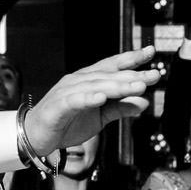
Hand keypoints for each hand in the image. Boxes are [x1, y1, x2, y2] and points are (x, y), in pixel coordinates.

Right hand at [21, 49, 162, 157]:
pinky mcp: (58, 106)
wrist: (36, 136)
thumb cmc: (67, 123)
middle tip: (154, 75)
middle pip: (109, 75)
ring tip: (138, 86)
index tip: (151, 53)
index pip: (113, 66)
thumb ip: (120, 108)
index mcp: (89, 80)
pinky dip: (88, 97)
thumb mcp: (101, 117)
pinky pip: (74, 100)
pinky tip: (101, 97)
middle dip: (132, 74)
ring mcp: (67, 91)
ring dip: (117, 85)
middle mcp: (78, 81)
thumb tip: (144, 103)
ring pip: (95, 85)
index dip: (131, 59)